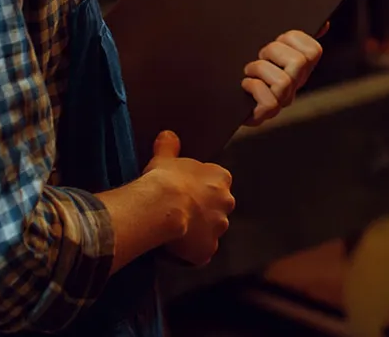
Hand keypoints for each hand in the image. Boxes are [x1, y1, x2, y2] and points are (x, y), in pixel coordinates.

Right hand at [143, 131, 233, 266]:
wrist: (162, 206)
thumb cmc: (165, 179)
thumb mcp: (164, 156)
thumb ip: (169, 145)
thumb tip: (168, 135)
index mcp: (221, 179)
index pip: (217, 182)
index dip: (201, 187)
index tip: (187, 190)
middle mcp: (226, 203)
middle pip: (217, 207)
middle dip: (203, 210)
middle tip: (181, 210)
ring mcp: (219, 228)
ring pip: (210, 230)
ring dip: (198, 231)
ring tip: (176, 230)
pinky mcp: (207, 249)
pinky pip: (201, 252)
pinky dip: (191, 252)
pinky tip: (176, 248)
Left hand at [242, 29, 322, 126]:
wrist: (226, 97)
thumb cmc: (252, 68)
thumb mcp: (272, 48)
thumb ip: (295, 38)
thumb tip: (324, 24)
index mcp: (301, 66)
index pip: (314, 50)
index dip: (294, 38)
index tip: (277, 40)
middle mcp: (296, 84)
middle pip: (300, 62)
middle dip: (273, 51)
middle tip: (260, 55)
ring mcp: (283, 100)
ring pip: (283, 82)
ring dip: (259, 69)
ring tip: (250, 71)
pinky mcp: (266, 113)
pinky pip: (270, 103)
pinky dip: (254, 88)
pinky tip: (246, 84)